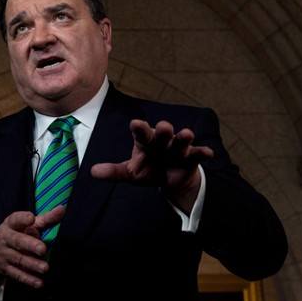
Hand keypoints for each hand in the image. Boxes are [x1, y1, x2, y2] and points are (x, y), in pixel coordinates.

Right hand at [0, 206, 65, 288]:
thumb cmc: (16, 233)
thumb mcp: (26, 224)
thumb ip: (45, 218)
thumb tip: (62, 209)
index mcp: (10, 224)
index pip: (16, 219)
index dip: (22, 219)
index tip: (31, 218)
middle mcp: (5, 239)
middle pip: (17, 241)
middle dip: (30, 245)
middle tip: (42, 249)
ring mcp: (4, 254)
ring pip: (18, 259)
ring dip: (32, 264)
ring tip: (45, 268)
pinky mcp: (5, 269)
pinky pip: (17, 274)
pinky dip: (28, 279)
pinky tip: (39, 282)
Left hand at [90, 119, 213, 212]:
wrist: (170, 177)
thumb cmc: (148, 169)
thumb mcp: (130, 173)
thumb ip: (113, 171)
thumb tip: (93, 172)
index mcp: (145, 142)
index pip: (141, 133)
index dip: (139, 128)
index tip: (135, 123)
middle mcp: (162, 141)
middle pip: (162, 135)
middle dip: (164, 131)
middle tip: (164, 126)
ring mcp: (177, 148)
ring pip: (181, 142)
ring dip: (183, 138)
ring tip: (187, 134)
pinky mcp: (191, 157)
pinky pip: (197, 154)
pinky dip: (202, 153)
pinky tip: (209, 153)